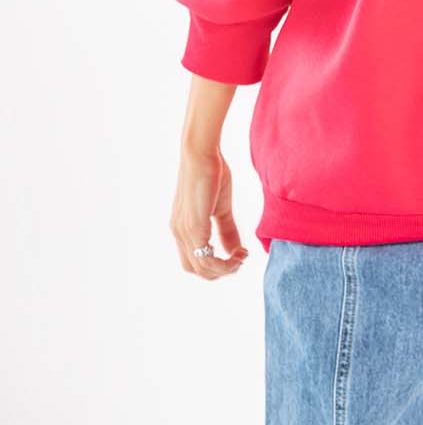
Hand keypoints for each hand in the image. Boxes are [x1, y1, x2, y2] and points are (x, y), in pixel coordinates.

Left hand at [169, 146, 249, 277]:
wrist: (202, 152)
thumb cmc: (212, 172)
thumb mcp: (221, 207)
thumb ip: (227, 230)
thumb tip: (237, 251)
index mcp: (182, 228)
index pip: (193, 261)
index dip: (215, 266)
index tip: (237, 255)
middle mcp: (179, 233)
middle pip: (196, 270)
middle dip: (220, 272)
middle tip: (240, 260)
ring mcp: (184, 232)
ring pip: (202, 268)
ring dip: (225, 269)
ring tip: (242, 257)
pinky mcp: (194, 227)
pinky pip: (207, 258)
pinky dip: (224, 263)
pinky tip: (238, 253)